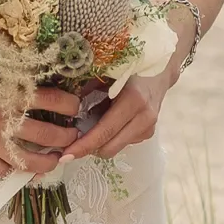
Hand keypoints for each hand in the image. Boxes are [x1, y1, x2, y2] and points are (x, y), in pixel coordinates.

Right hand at [11, 80, 96, 177]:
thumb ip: (19, 75)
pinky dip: (21, 174)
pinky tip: (32, 173)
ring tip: (57, 158)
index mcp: (10, 93)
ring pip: (27, 159)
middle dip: (65, 138)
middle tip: (74, 135)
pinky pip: (4, 171)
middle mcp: (3, 119)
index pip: (50, 99)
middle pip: (45, 135)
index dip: (69, 105)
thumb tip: (47, 68)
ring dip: (47, 162)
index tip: (76, 106)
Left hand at [58, 64, 180, 167]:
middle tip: (70, 144)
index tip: (65, 156)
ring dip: (100, 142)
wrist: (159, 72)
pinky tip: (108, 122)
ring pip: (115, 148)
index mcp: (133, 100)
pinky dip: (111, 137)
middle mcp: (144, 117)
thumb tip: (64, 107)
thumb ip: (86, 89)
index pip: (104, 131)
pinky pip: (123, 142)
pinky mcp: (149, 133)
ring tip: (92, 124)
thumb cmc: (130, 68)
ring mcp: (149, 128)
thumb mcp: (107, 73)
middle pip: (110, 147)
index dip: (83, 145)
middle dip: (88, 149)